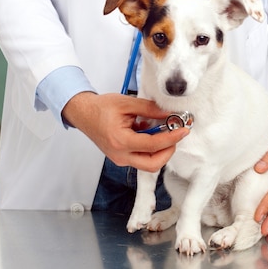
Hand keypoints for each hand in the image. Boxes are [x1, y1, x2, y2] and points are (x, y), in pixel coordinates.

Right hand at [62, 92, 188, 171]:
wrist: (83, 113)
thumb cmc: (101, 107)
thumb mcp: (127, 103)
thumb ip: (149, 109)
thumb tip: (169, 113)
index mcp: (121, 141)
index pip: (153, 146)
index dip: (171, 138)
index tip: (183, 131)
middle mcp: (120, 155)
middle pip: (153, 164)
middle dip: (168, 151)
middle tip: (176, 135)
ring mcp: (120, 159)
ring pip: (147, 164)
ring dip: (159, 150)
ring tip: (161, 131)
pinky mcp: (120, 158)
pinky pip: (140, 158)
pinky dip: (150, 149)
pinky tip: (148, 132)